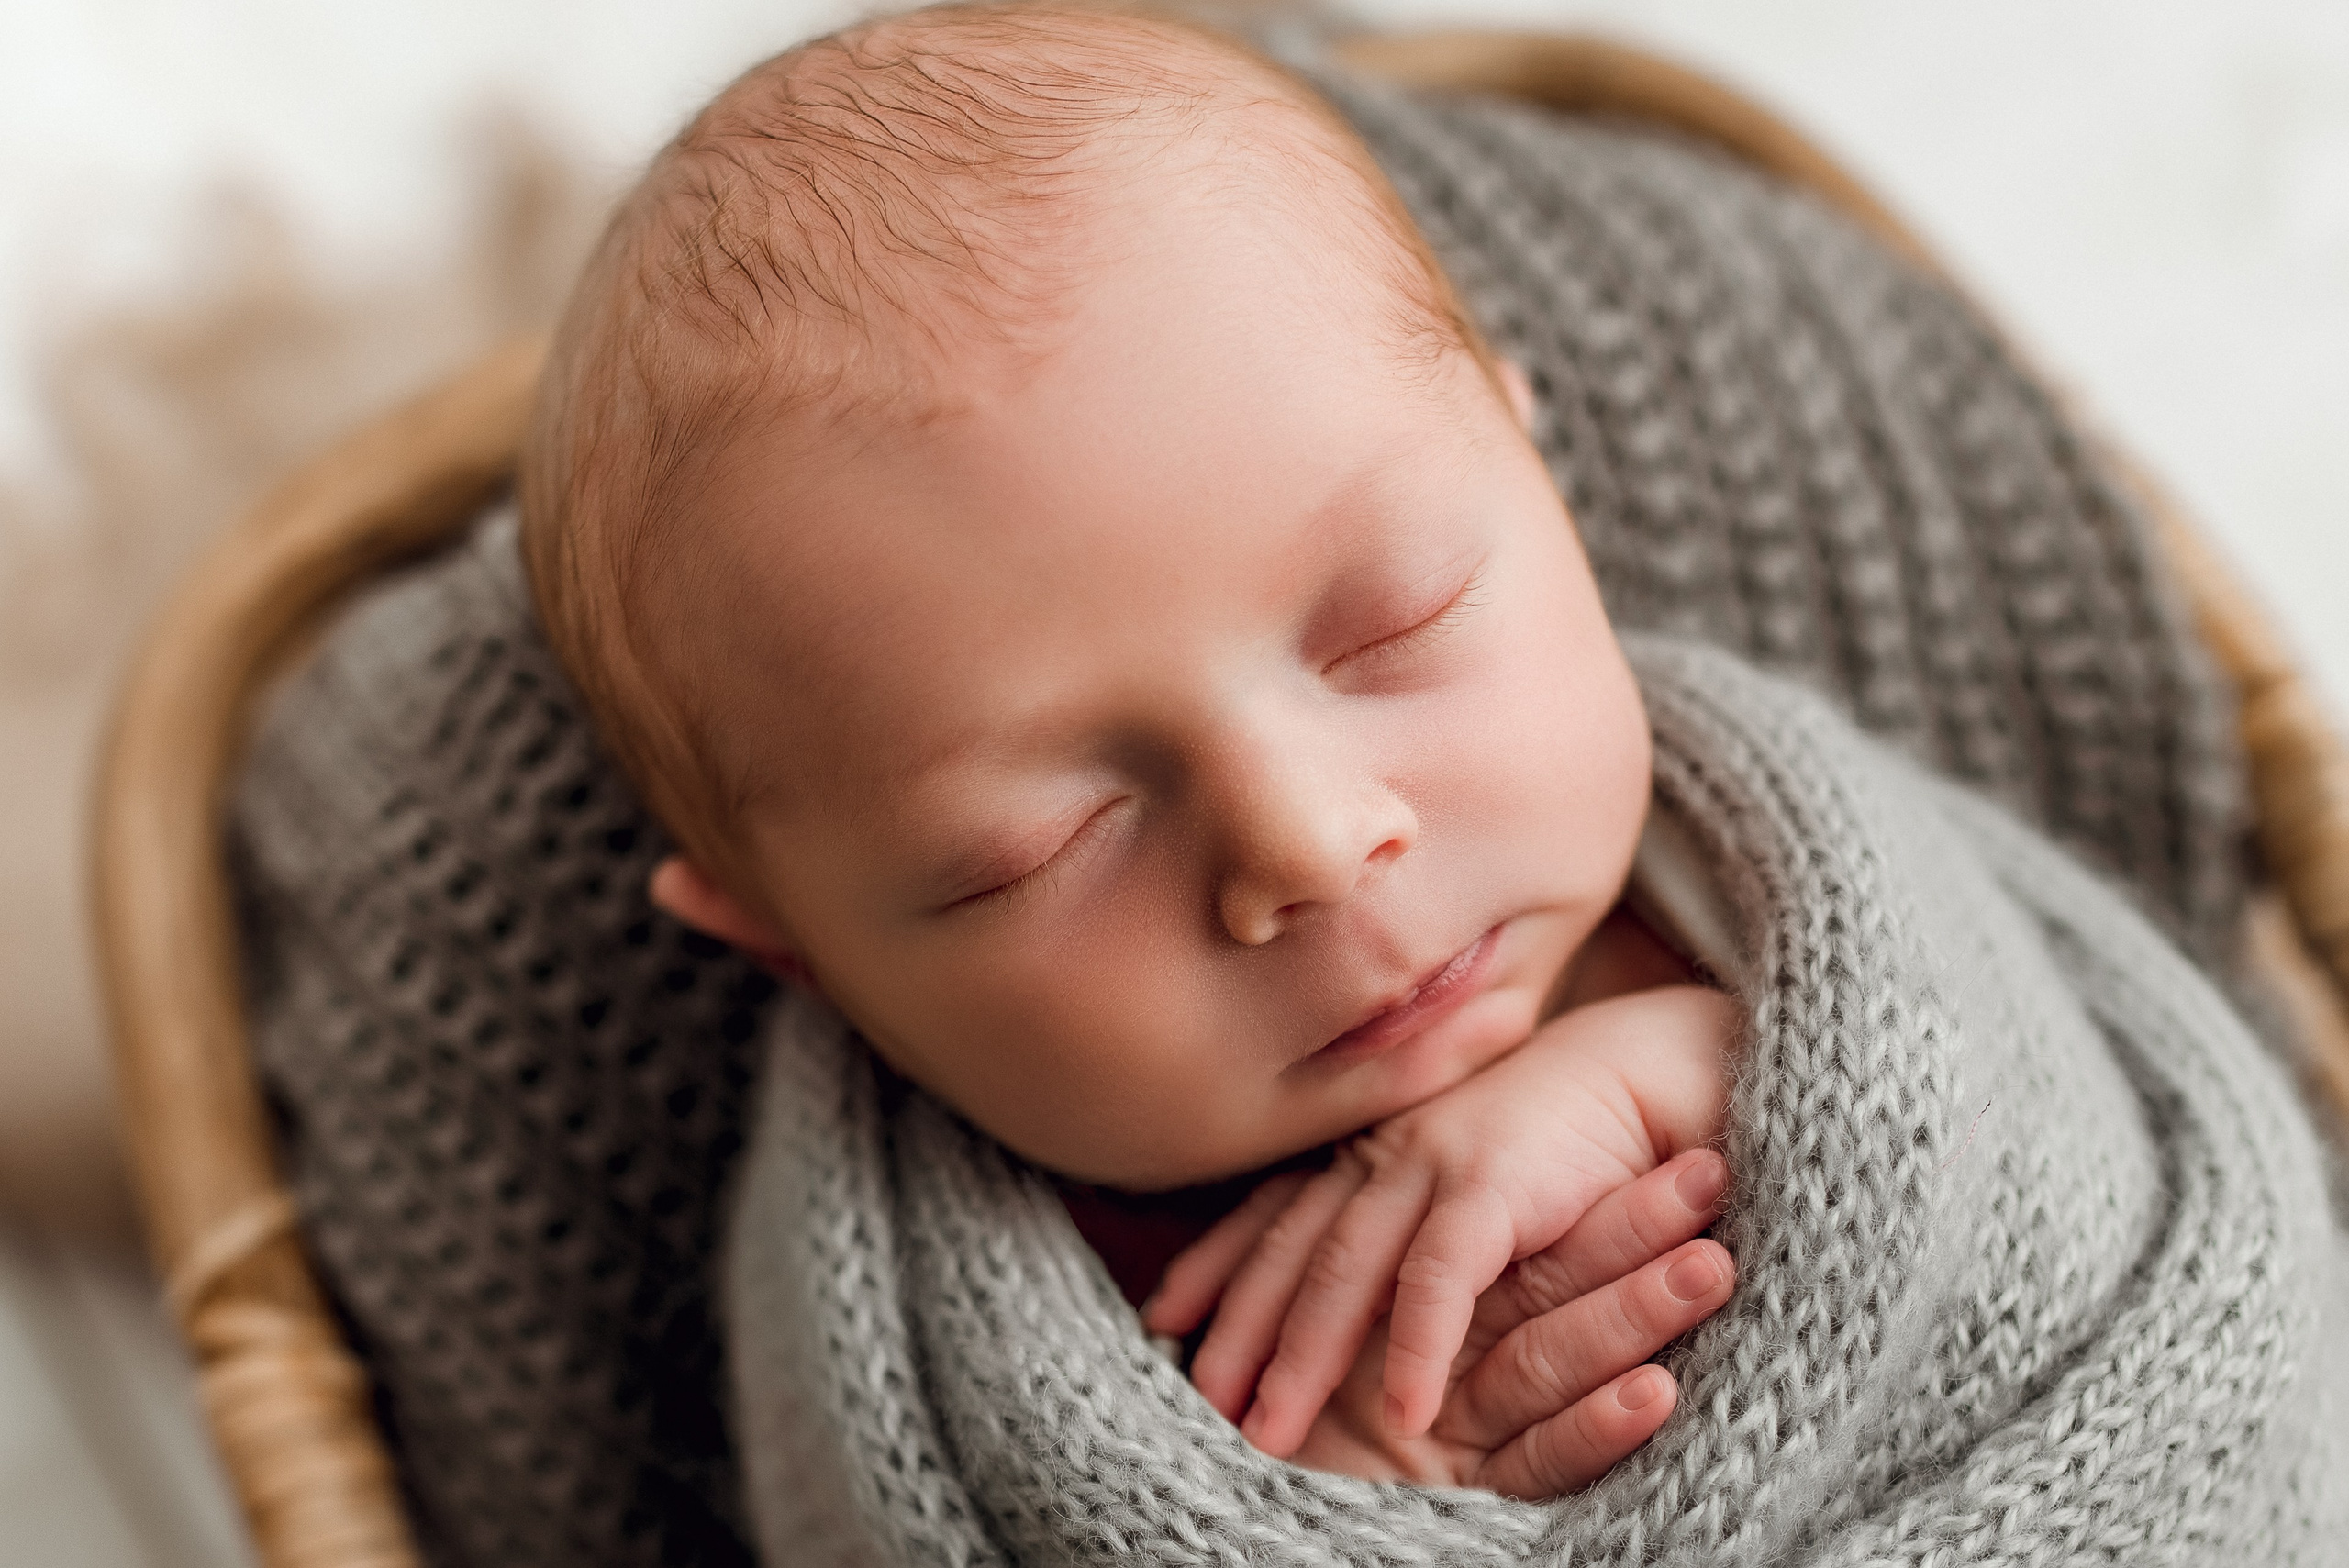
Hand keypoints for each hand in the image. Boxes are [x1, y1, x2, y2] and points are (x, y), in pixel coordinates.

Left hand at [1147, 986, 1732, 1455]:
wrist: (1653, 1069)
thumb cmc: (1565, 1133)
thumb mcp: (1463, 1172)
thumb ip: (1407, 1209)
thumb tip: (1353, 1273)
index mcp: (1374, 1148)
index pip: (1273, 1211)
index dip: (1216, 1263)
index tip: (1162, 1317)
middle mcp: (1385, 1152)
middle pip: (1289, 1250)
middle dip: (1235, 1327)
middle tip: (1194, 1400)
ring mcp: (1431, 1163)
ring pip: (1343, 1271)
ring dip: (1300, 1355)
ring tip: (1266, 1431)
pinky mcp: (1492, 1186)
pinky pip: (1439, 1280)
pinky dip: (1414, 1347)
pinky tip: (1398, 1412)